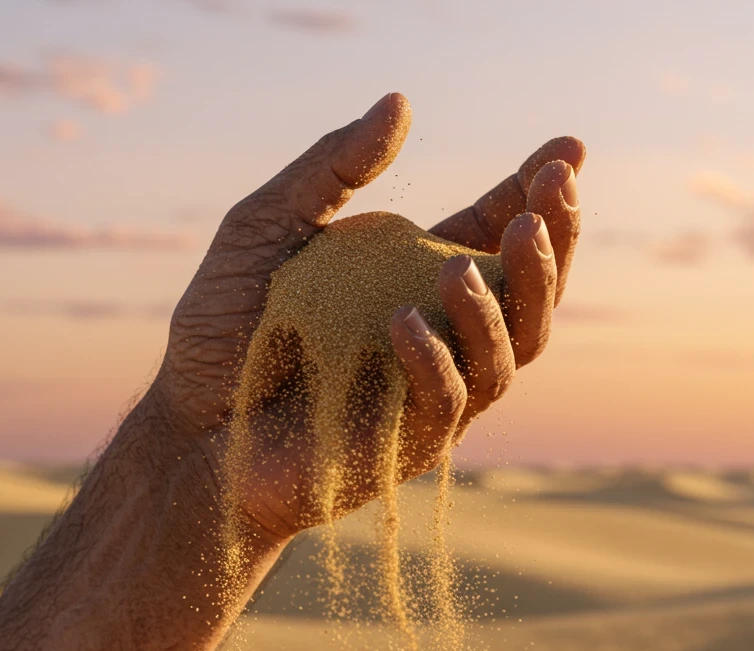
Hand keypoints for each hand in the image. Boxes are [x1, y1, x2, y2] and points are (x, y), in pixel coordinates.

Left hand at [154, 93, 583, 541]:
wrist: (187, 422)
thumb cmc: (224, 328)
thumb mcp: (265, 226)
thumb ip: (329, 169)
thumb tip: (399, 103)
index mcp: (410, 280)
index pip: (490, 235)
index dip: (534, 194)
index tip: (567, 149)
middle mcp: (437, 335)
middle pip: (528, 295)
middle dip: (553, 242)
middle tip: (554, 192)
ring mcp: (429, 393)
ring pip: (510, 351)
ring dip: (511, 299)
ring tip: (482, 255)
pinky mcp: (406, 443)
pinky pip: (446, 401)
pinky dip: (433, 359)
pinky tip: (403, 321)